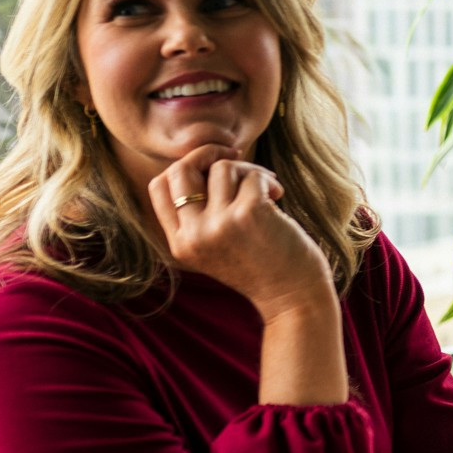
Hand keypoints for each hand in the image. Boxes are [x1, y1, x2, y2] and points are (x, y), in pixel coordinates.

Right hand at [147, 143, 335, 323]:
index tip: (212, 166)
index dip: (185, 167)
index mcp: (180, 244)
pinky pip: (252, 176)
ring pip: (222, 168)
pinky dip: (268, 179)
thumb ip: (201, 213)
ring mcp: (218, 226)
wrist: (293, 298)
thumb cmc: (261, 266)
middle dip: (209, 153)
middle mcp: (192, 236)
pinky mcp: (248, 215)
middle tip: (236, 158)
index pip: (160, 186)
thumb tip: (206, 158)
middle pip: (181, 169)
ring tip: (267, 189)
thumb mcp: (216, 245)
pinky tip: (278, 196)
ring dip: (249, 170)